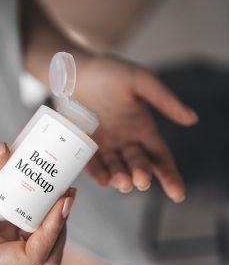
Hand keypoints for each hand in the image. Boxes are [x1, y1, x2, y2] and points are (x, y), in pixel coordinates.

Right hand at [0, 143, 74, 264]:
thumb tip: (4, 151)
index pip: (33, 256)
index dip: (54, 230)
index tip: (63, 201)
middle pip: (47, 257)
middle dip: (61, 227)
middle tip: (66, 194)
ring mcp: (2, 252)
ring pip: (44, 248)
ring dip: (57, 223)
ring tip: (61, 191)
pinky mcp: (3, 239)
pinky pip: (32, 234)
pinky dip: (45, 217)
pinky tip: (45, 193)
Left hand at [77, 55, 197, 201]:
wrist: (73, 70)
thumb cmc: (109, 72)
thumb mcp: (140, 80)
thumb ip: (164, 99)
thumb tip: (192, 118)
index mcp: (142, 129)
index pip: (160, 157)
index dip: (170, 176)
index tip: (178, 194)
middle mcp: (125, 141)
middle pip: (139, 165)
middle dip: (142, 175)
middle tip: (141, 180)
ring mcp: (104, 146)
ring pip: (116, 169)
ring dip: (121, 178)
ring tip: (123, 182)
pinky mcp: (83, 146)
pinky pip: (91, 164)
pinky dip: (98, 174)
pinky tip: (104, 180)